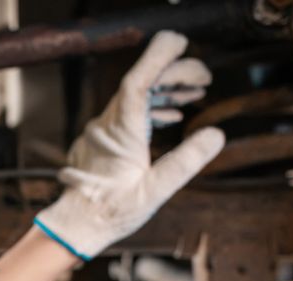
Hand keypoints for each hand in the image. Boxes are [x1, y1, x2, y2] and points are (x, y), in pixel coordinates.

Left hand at [35, 31, 224, 260]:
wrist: (77, 226)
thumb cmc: (112, 212)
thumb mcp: (155, 192)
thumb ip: (185, 162)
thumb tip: (215, 135)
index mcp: (121, 132)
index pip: (139, 82)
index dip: (158, 59)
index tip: (179, 42)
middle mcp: (108, 125)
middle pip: (141, 84)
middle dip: (172, 74)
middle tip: (204, 76)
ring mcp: (103, 131)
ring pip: (134, 97)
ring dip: (165, 90)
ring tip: (195, 91)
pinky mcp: (102, 140)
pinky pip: (128, 112)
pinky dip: (152, 107)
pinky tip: (171, 114)